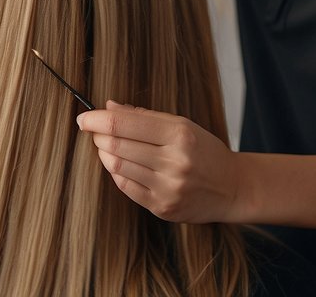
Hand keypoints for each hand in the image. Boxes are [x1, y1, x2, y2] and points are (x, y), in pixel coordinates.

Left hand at [77, 100, 244, 223]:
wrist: (231, 186)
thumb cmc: (204, 150)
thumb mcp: (182, 124)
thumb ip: (145, 115)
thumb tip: (109, 107)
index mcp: (180, 133)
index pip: (125, 123)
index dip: (98, 119)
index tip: (84, 117)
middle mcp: (174, 161)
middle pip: (117, 145)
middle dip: (98, 135)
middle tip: (93, 130)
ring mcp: (168, 187)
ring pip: (118, 166)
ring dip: (104, 154)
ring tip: (105, 146)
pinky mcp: (162, 207)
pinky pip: (126, 187)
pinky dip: (116, 172)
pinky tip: (118, 164)